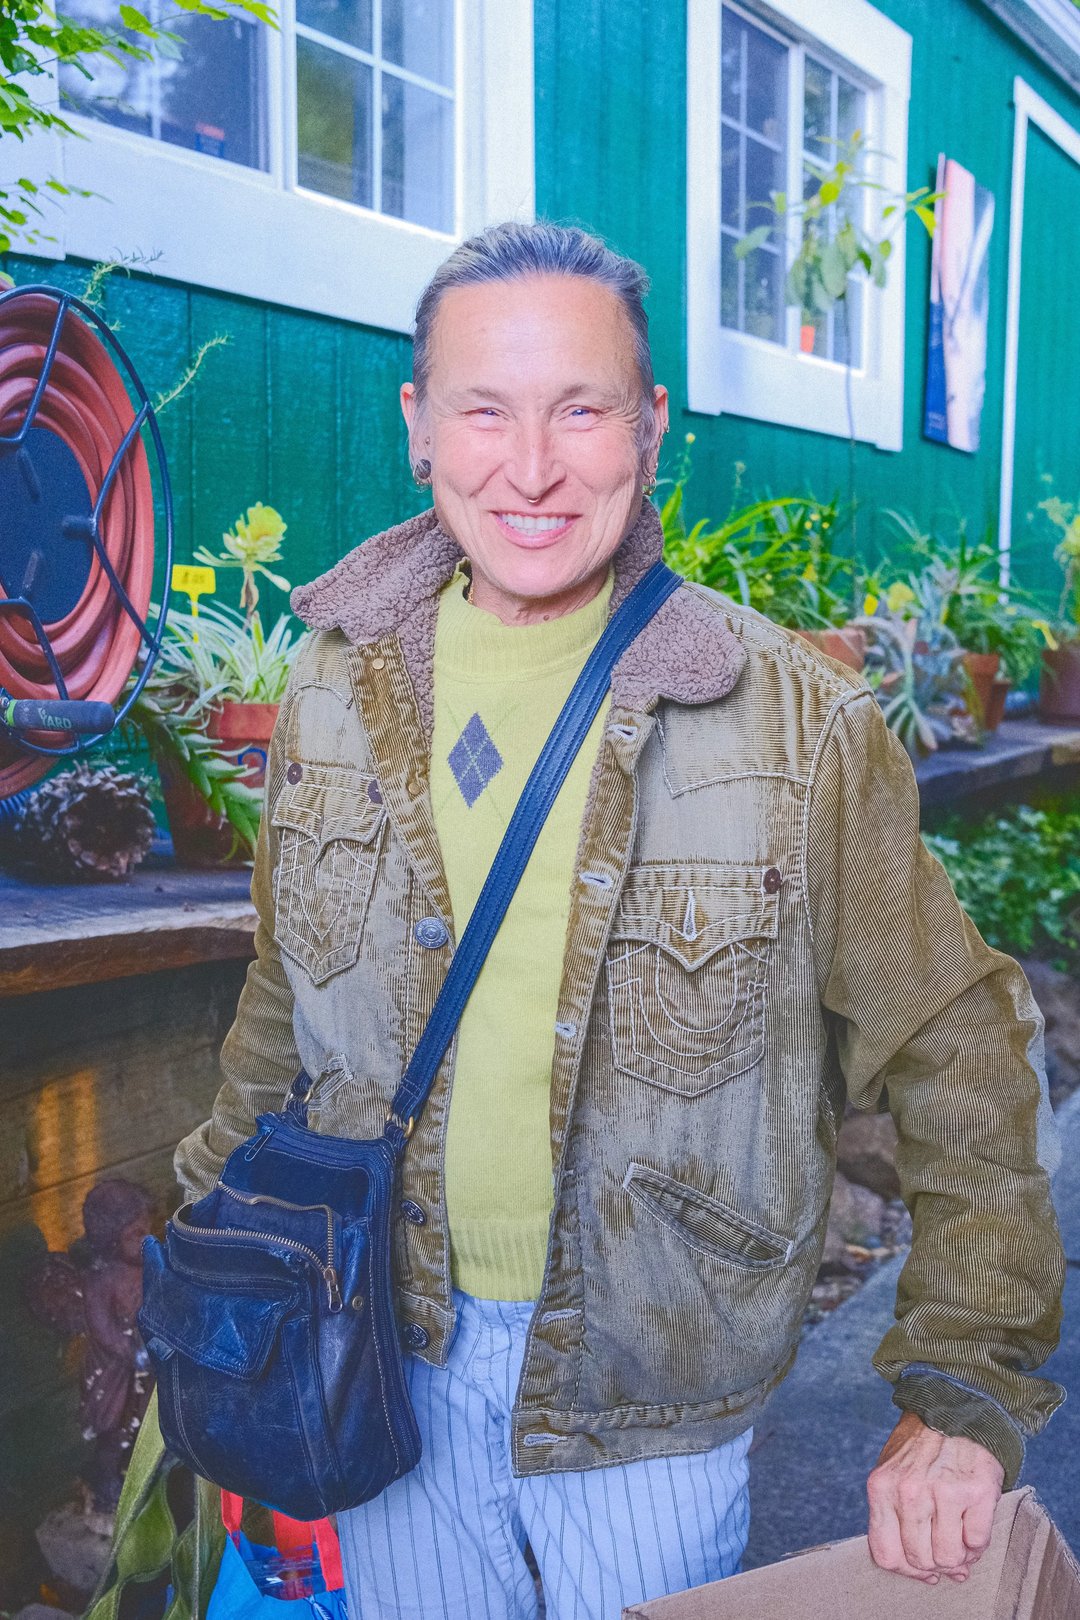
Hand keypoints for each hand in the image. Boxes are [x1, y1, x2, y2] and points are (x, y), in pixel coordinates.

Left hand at [867, 1411, 1003, 1583]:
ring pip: (950, 1558)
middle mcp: (909, 1492)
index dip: (907, 1570)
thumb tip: (933, 1574)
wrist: (955, 1409)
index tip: (923, 1566)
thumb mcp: (892, 1473)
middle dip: (936, 1560)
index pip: (887, 1556)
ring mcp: (943, 1492)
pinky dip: (978, 1540)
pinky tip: (973, 1519)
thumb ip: (899, 1521)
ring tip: (960, 1531)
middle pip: (921, 1561)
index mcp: (881, 1488)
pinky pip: (978, 1543)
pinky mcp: (976, 1492)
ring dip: (959, 1553)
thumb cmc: (921, 1447)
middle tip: (945, 1541)